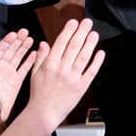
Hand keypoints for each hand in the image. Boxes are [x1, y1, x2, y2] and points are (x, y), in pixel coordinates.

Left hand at [0, 30, 35, 122]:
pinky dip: (29, 62)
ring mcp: (8, 75)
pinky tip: (35, 54)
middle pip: (9, 51)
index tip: (14, 35)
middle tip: (25, 33)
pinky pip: (23, 69)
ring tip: (30, 40)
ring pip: (17, 58)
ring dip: (23, 48)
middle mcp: (0, 69)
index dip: (6, 42)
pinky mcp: (15, 83)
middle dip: (17, 41)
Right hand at [27, 16, 103, 130]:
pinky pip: (90, 72)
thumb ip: (41, 57)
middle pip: (74, 46)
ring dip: (90, 44)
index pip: (61, 42)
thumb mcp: (35, 72)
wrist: (44, 112)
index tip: (74, 22)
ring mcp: (72, 78)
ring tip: (94, 34)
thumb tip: (44, 43)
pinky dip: (96, 62)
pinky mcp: (81, 87)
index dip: (68, 30)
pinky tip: (100, 53)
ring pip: (83, 57)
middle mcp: (62, 69)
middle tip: (87, 22)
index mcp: (50, 64)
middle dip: (81, 32)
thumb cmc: (38, 93)